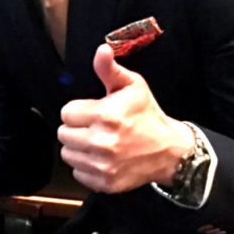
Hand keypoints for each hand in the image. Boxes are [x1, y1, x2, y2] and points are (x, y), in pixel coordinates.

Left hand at [57, 44, 193, 193]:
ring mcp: (103, 166)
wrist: (171, 151)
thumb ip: (110, 69)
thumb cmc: (147, 115)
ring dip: (78, 148)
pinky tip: (101, 158)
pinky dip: (86, 167)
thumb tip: (101, 50)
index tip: (92, 111)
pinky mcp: (105, 183)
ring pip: (67, 154)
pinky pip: (78, 173)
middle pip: (63, 134)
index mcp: (106, 115)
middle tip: (93, 127)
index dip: (78, 110)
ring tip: (96, 142)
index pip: (66, 113)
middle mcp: (102, 142)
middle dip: (76, 128)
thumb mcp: (132, 86)